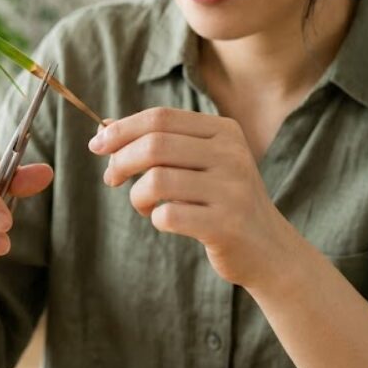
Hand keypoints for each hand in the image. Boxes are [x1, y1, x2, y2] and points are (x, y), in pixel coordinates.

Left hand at [87, 107, 282, 288]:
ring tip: (143, 205)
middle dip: (121, 161)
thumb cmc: (222, 201)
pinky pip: (168, 215)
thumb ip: (161, 142)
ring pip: (156, 180)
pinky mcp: (226, 225)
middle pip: (155, 144)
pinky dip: (155, 219)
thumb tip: (104, 128)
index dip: (122, 130)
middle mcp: (232, 154)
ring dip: (137, 195)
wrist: (269, 249)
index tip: (97, 146)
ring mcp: (232, 190)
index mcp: (225, 131)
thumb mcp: (202, 162)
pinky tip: (164, 221)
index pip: (161, 117)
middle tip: (111, 178)